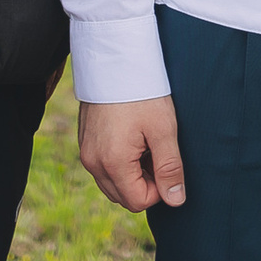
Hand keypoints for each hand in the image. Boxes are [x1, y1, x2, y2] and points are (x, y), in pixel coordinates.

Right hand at [77, 95, 185, 210]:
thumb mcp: (163, 129)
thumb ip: (170, 168)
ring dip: (132, 174)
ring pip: (112, 184)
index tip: (166, 162)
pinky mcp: (85, 141)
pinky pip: (103, 167)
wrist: (114, 58)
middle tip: (157, 151)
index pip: (138, 202)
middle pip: (123, 197)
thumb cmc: (142, 92)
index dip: (159, 189)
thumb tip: (176, 200)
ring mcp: (86, 152)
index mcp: (112, 163)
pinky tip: (132, 136)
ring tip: (145, 143)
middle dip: (144, 183)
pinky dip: (119, 162)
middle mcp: (92, 162)